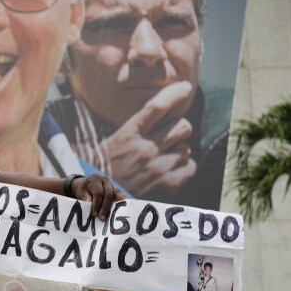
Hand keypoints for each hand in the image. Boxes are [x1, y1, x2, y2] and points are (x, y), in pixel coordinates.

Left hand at [72, 174, 120, 218]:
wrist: (85, 185)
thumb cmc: (82, 190)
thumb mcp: (80, 193)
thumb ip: (86, 199)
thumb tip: (93, 208)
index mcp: (94, 179)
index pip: (98, 193)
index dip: (97, 204)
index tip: (94, 214)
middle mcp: (104, 180)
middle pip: (108, 194)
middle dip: (105, 207)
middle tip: (102, 218)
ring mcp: (112, 185)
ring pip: (116, 196)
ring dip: (115, 207)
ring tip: (113, 217)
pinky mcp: (116, 190)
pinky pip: (120, 197)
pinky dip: (121, 205)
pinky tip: (122, 211)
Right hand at [100, 81, 196, 196]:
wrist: (100, 204)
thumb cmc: (101, 171)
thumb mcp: (107, 144)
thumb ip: (129, 129)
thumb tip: (148, 114)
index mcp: (128, 134)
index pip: (157, 107)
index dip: (174, 93)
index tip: (185, 86)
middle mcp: (146, 148)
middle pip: (182, 125)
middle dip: (179, 127)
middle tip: (170, 134)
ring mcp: (159, 168)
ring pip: (187, 147)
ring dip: (179, 149)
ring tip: (165, 156)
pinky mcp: (168, 185)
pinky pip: (190, 167)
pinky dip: (184, 166)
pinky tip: (171, 169)